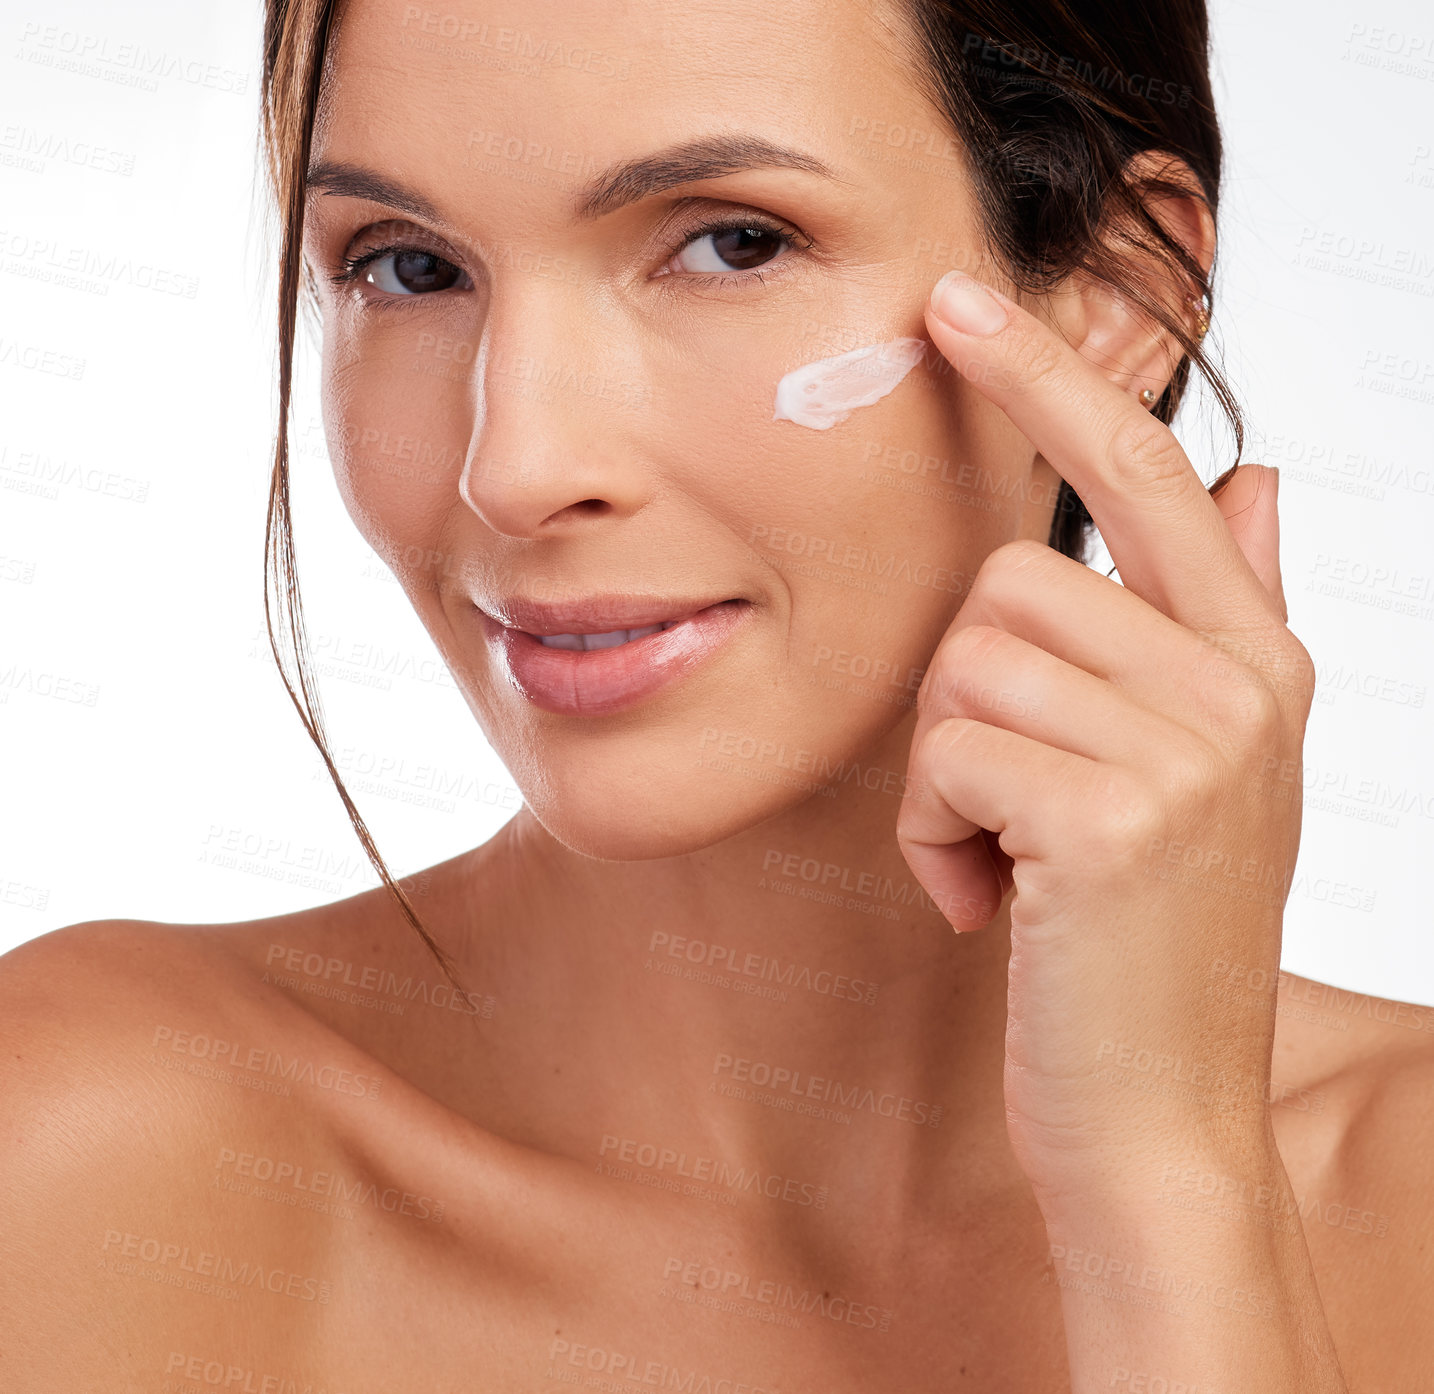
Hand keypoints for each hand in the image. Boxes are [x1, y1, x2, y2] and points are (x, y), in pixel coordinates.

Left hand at [895, 271, 1315, 1208]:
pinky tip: (990, 902)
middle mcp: (1237, 685)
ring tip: (1003, 860)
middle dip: (966, 699)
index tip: (959, 301)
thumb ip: (1235, 613)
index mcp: (1254, 659)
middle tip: (1006, 805)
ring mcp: (1186, 748)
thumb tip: (1258, 471)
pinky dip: (932, 834)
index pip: (1142, 472)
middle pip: (1004, 584)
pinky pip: (946, 752)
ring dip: (944, 775)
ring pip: (963, 665)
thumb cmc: (1143, 938)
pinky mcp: (1112, 816)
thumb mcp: (1206, 772)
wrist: (1158, 1118)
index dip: (1049, 379)